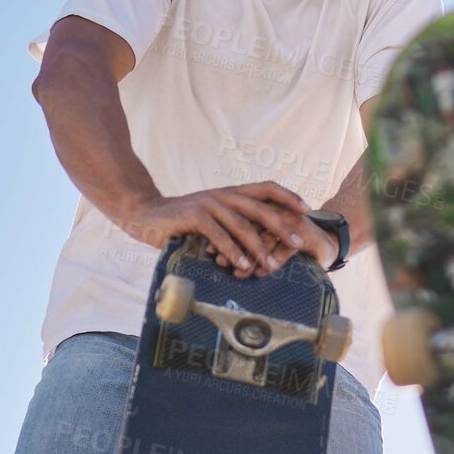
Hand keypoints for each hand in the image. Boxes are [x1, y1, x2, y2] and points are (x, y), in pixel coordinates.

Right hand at [117, 183, 312, 276]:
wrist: (145, 214)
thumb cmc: (184, 222)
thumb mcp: (214, 219)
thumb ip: (234, 225)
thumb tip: (264, 243)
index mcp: (232, 193)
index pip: (267, 188)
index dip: (288, 196)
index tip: (308, 209)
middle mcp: (224, 195)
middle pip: (261, 208)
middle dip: (282, 226)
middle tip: (299, 243)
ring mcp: (209, 203)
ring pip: (242, 225)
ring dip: (258, 247)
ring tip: (270, 265)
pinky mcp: (194, 216)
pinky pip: (219, 235)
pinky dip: (232, 251)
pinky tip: (242, 265)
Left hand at [214, 216, 338, 277]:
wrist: (326, 244)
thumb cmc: (290, 242)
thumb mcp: (266, 237)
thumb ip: (246, 240)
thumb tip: (215, 253)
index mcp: (266, 205)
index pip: (240, 217)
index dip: (224, 233)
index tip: (210, 250)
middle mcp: (278, 209)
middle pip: (250, 226)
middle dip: (234, 246)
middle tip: (219, 262)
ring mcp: (292, 220)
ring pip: (266, 238)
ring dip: (251, 257)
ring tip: (239, 272)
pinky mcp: (305, 234)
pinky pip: (285, 249)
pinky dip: (273, 262)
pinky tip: (263, 273)